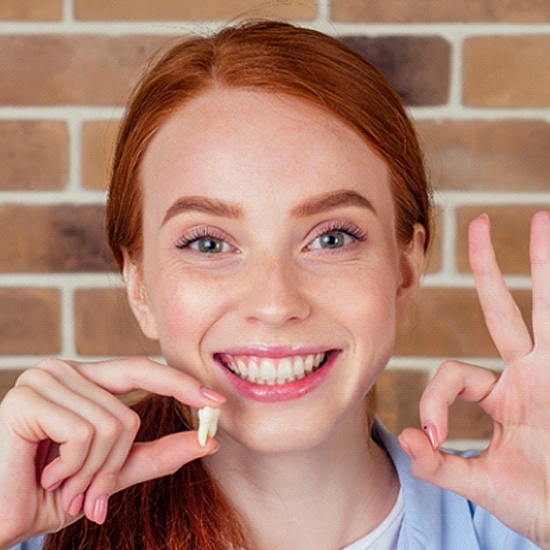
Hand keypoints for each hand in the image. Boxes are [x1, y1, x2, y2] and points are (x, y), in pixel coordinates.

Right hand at [0, 357, 223, 547]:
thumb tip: (209, 441)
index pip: (141, 369)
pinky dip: (75, 468)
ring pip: (112, 425)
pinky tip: (46, 475)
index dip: (180, 383)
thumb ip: (156, 454)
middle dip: (114, 465)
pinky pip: (85, 433)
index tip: (216, 401)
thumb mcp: (111, 473)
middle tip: (90, 494)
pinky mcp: (27, 399)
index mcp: (83, 380)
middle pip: (129, 413)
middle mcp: (63, 370)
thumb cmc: (48, 493)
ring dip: (92, 473)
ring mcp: (44, 380)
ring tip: (63, 485)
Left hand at [399, 211, 549, 547]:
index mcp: (503, 393)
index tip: (433, 437)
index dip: (433, 399)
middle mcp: (529, 373)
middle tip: (478, 223)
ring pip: (547, 309)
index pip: (454, 372)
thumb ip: (441, 464)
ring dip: (544, 265)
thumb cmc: (539, 505)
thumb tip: (407, 437)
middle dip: (487, 268)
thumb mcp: (481, 483)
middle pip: (503, 309)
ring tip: (541, 218)